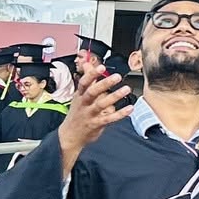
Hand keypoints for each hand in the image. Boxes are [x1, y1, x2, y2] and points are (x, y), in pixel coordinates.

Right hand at [56, 54, 129, 175]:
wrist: (69, 136)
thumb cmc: (77, 113)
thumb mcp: (79, 96)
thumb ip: (87, 80)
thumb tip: (87, 63)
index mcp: (80, 95)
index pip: (84, 83)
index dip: (92, 74)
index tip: (101, 67)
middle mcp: (84, 104)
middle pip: (92, 92)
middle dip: (104, 84)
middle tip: (117, 77)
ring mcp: (89, 114)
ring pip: (101, 105)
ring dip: (114, 97)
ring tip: (126, 89)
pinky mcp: (96, 124)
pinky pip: (109, 119)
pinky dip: (120, 114)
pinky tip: (129, 108)